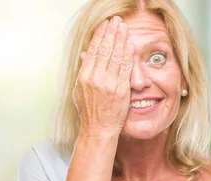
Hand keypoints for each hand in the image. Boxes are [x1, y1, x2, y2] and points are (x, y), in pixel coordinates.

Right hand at [73, 16, 133, 137]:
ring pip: (114, 56)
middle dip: (111, 33)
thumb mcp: (81, 90)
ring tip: (123, 27)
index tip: (104, 25)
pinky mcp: (120, 90)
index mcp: (84, 76)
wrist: (98, 129)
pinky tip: (130, 44)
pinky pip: (124, 68)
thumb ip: (84, 71)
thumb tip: (84, 55)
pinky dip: (127, 55)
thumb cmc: (90, 111)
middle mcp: (94, 78)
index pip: (92, 50)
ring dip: (120, 39)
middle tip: (116, 21)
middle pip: (104, 49)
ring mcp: (107, 83)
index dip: (99, 36)